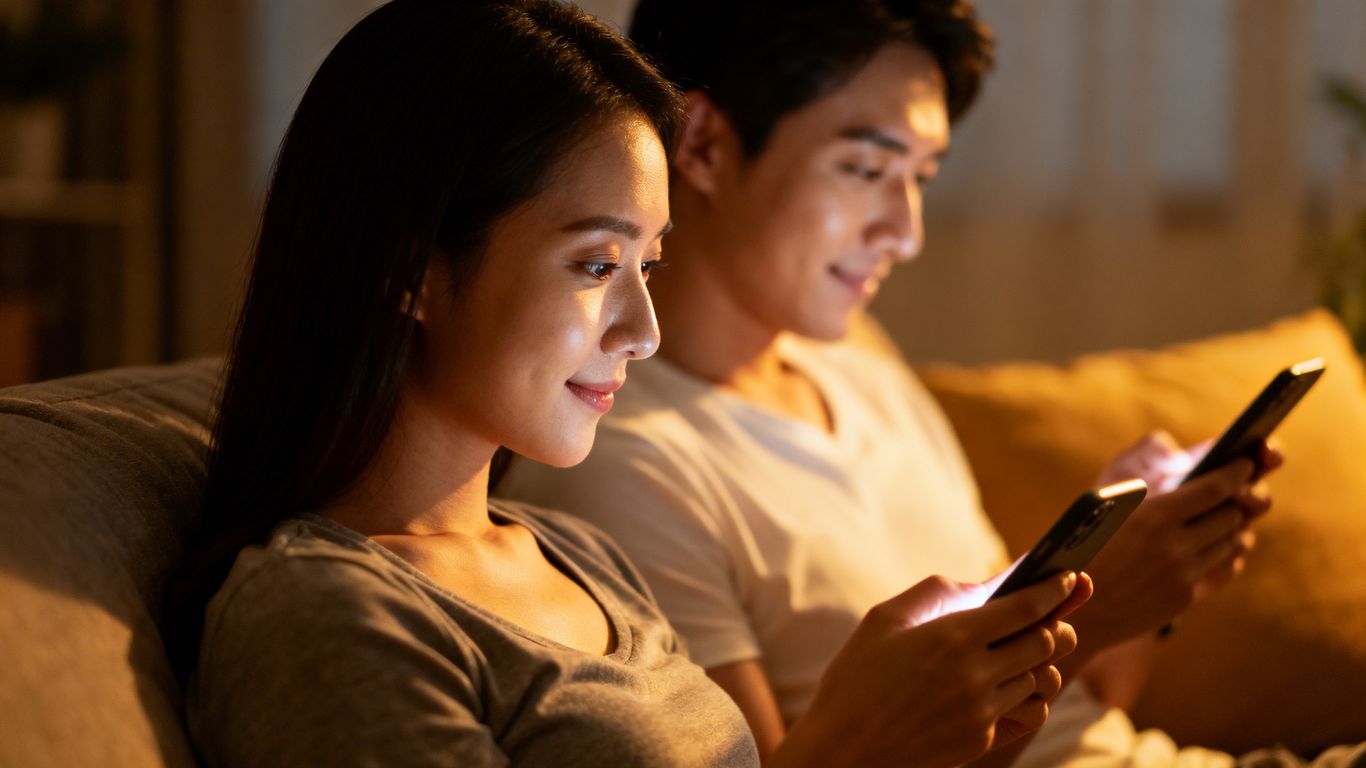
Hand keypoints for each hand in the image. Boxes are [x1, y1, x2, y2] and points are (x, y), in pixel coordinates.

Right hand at [772, 571, 1091, 767]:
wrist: (844, 754)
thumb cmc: (854, 682)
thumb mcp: (881, 622)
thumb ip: (931, 595)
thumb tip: (974, 586)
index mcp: (952, 637)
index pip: (1026, 608)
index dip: (1054, 589)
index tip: (1069, 577)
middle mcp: (976, 674)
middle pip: (1045, 642)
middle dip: (1055, 623)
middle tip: (1053, 614)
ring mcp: (983, 711)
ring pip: (1040, 678)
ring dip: (1040, 660)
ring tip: (1028, 650)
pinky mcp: (983, 740)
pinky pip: (1029, 712)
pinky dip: (1031, 696)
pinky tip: (1014, 687)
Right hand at [1072, 439, 1281, 653]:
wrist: (1069, 610)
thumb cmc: (1077, 547)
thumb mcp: (1100, 507)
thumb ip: (1141, 485)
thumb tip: (1172, 455)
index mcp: (1151, 516)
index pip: (1215, 488)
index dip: (1237, 471)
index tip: (1245, 461)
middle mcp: (1173, 546)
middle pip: (1230, 514)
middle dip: (1236, 498)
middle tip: (1234, 488)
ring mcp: (1182, 575)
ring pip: (1231, 542)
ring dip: (1232, 526)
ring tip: (1227, 515)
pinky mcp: (1184, 598)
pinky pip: (1222, 568)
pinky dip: (1226, 552)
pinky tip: (1218, 545)